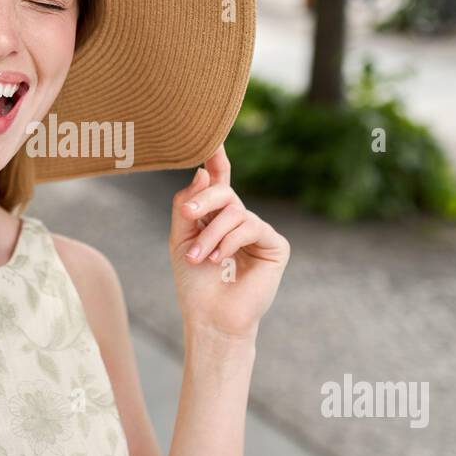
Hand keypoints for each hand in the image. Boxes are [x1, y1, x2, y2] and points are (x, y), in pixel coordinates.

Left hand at [168, 145, 289, 342]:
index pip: (219, 181)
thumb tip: (204, 172)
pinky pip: (250, 226)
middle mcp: (241, 220)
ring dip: (211, 233)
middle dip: (204, 200)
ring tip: (199, 257)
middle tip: (187, 213)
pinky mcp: (275, 245)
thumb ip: (188, 205)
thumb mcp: (180, 238)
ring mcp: (259, 231)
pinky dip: (230, 241)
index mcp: (218, 217)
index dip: (217, 159)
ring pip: (234, 211)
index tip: (212, 138)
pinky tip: (219, 259)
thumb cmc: (193, 282)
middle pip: (225, 191)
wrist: (210, 317)